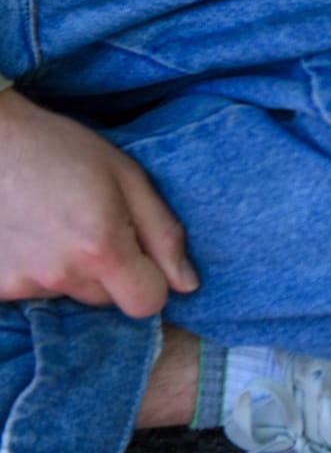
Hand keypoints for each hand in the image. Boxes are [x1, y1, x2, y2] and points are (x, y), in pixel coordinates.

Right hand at [0, 89, 198, 317]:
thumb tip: (187, 286)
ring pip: (71, 294)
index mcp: (102, 249)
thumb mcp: (128, 177)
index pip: (147, 303)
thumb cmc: (61, 149)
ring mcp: (21, 284)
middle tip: (92, 225)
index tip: (139, 251)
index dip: (151, 280)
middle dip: (112, 271)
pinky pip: (34, 290)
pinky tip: (30, 234)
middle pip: (109, 300)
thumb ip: (163, 234)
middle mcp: (60, 275)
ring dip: (73, 269)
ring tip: (56, 224)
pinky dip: (37, 269)